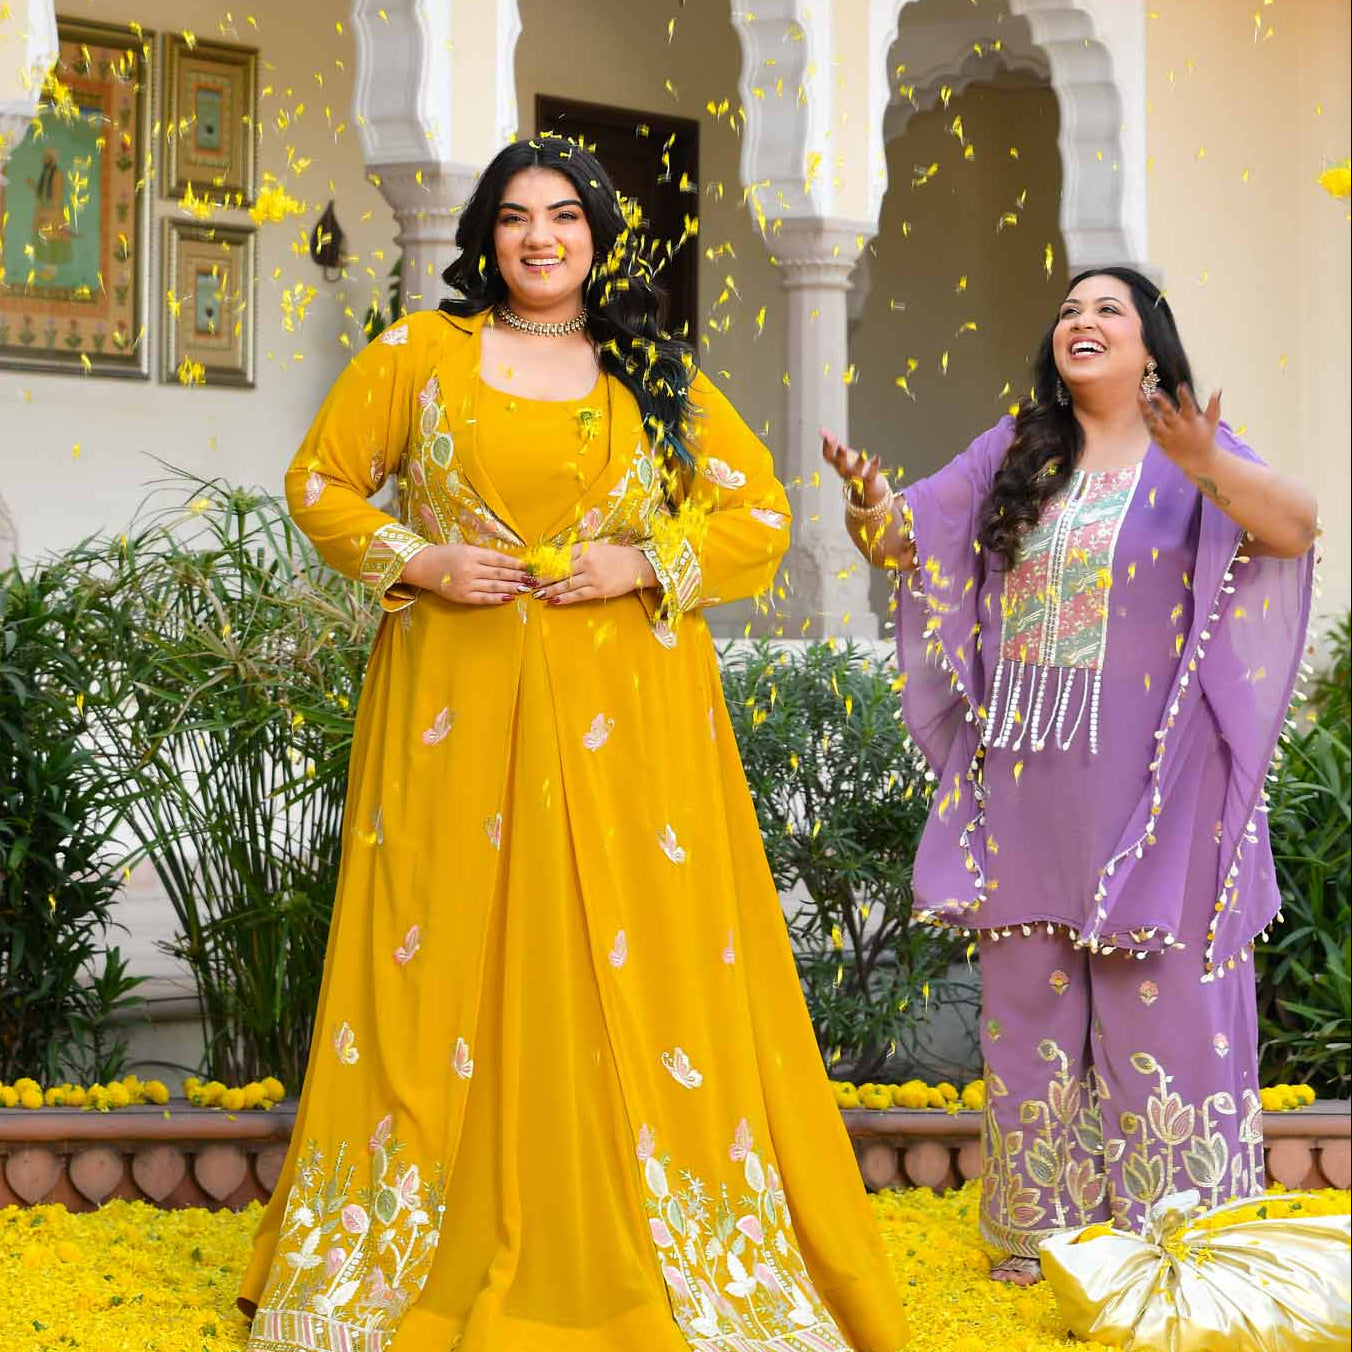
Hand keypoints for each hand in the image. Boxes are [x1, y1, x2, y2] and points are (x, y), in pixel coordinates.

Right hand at [402, 543, 532, 604]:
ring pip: (495, 586)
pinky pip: (484, 598)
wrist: (422, 565)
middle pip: (500, 573)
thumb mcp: (465, 547)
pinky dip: (497, 598)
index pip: (499, 559)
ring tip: (525, 588)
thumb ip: (484, 554)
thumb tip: (506, 561)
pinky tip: (509, 598)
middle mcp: (470, 568)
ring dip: (512, 587)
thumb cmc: (445, 554)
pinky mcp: (462, 596)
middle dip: (518, 576)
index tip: (528, 566)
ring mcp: (466, 584)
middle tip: (533, 579)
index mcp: (472, 553)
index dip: (515, 563)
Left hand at [531, 543, 654, 605]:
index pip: (560, 557)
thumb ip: (580, 547)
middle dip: (543, 578)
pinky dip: (564, 598)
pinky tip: (553, 601)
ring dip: (550, 590)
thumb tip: (559, 552)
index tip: (534, 569)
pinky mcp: (598, 590)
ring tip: (537, 594)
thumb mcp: (598, 545)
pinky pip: (577, 595)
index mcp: (585, 549)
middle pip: (559, 571)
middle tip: (529, 583)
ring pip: (566, 584)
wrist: (638, 565)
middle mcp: (587, 562)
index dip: (545, 564)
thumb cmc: (617, 555)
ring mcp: (592, 577)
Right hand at [820, 427, 888, 505]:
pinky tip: (877, 457)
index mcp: (837, 464)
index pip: (828, 457)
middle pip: (840, 466)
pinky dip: (874, 466)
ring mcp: (856, 477)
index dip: (827, 448)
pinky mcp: (868, 479)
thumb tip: (821, 429)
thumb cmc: (852, 467)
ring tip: (863, 453)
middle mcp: (844, 471)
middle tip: (842, 447)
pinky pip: (871, 474)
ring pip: (856, 472)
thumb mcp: (842, 453)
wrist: (866, 487)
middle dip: (841, 457)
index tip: (828, 437)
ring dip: (859, 463)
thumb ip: (832, 441)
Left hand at [1139, 382, 1220, 471]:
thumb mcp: (1212, 422)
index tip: (1181, 385)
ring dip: (1146, 409)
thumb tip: (1217, 389)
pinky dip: (1146, 420)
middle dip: (1162, 403)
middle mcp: (1179, 428)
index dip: (1185, 396)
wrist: (1198, 460)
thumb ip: (1214, 406)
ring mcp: (1169, 436)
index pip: (1189, 407)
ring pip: (1155, 421)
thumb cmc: (1206, 437)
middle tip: (1154, 393)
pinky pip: (1151, 430)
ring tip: (1139, 396)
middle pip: (1169, 414)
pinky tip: (1141, 407)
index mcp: (1192, 422)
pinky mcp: (1161, 442)